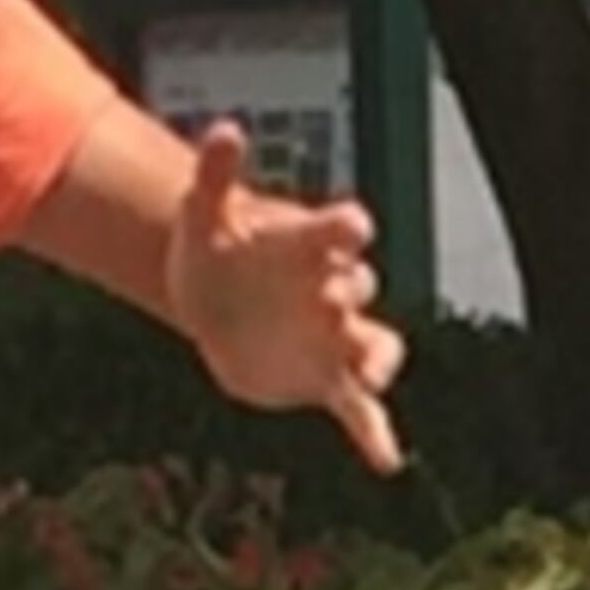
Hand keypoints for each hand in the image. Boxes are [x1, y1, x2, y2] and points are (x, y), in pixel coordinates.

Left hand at [161, 120, 407, 473]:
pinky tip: (386, 460)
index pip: (339, 232)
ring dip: (378, 360)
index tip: (352, 226)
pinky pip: (359, 409)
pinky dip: (375, 433)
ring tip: (372, 376)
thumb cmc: (216, 250)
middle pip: (358, 288)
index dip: (346, 230)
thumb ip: (215, 175)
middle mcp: (332, 289)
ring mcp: (334, 337)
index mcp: (309, 246)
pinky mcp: (326, 378)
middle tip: (330, 303)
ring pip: (375, 346)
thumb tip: (225, 129)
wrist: (213, 299)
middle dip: (348, 295)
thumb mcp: (202, 214)